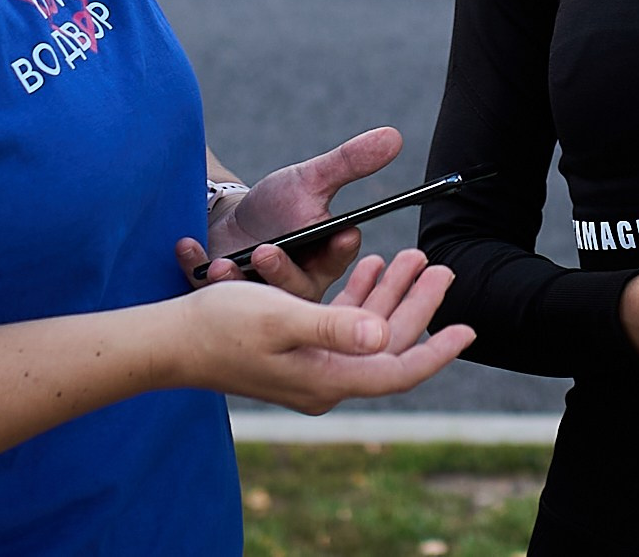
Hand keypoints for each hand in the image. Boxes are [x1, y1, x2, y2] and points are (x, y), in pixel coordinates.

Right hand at [174, 249, 473, 413]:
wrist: (169, 343)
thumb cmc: (221, 326)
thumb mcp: (281, 317)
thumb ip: (335, 327)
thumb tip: (384, 338)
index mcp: (327, 379)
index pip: (398, 370)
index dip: (437, 350)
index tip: (469, 327)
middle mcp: (324, 381)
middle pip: (387, 344)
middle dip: (417, 305)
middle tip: (441, 267)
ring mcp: (310, 369)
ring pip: (367, 330)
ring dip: (389, 294)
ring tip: (412, 257)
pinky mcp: (296, 352)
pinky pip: (342, 326)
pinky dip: (359, 296)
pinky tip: (369, 266)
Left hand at [177, 126, 401, 298]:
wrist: (233, 221)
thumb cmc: (279, 205)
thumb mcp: (310, 180)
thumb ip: (349, 163)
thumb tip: (393, 136)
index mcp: (324, 258)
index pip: (338, 258)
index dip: (339, 249)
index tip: (342, 234)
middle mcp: (296, 285)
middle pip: (297, 288)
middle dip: (282, 271)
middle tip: (266, 251)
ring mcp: (259, 295)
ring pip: (254, 298)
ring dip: (237, 281)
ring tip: (222, 265)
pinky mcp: (223, 298)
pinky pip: (208, 290)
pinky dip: (195, 267)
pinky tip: (187, 246)